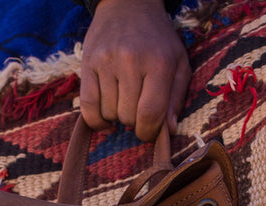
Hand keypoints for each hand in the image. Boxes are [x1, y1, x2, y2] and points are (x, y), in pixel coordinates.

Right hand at [80, 0, 190, 140]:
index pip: (150, 113)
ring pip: (108, 113)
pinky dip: (96, 121)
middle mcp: (131, 61)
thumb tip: (168, 131)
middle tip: (136, 109)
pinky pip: (87, 107)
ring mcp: (106, 62)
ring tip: (123, 102)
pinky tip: (105, 120)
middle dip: (134, 121)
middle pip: (128, 116)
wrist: (128, 5)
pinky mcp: (87, 64)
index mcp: (159, 63)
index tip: (148, 132)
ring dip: (116, 117)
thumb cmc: (157, 39)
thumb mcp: (178, 63)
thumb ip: (176, 97)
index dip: (149, 132)